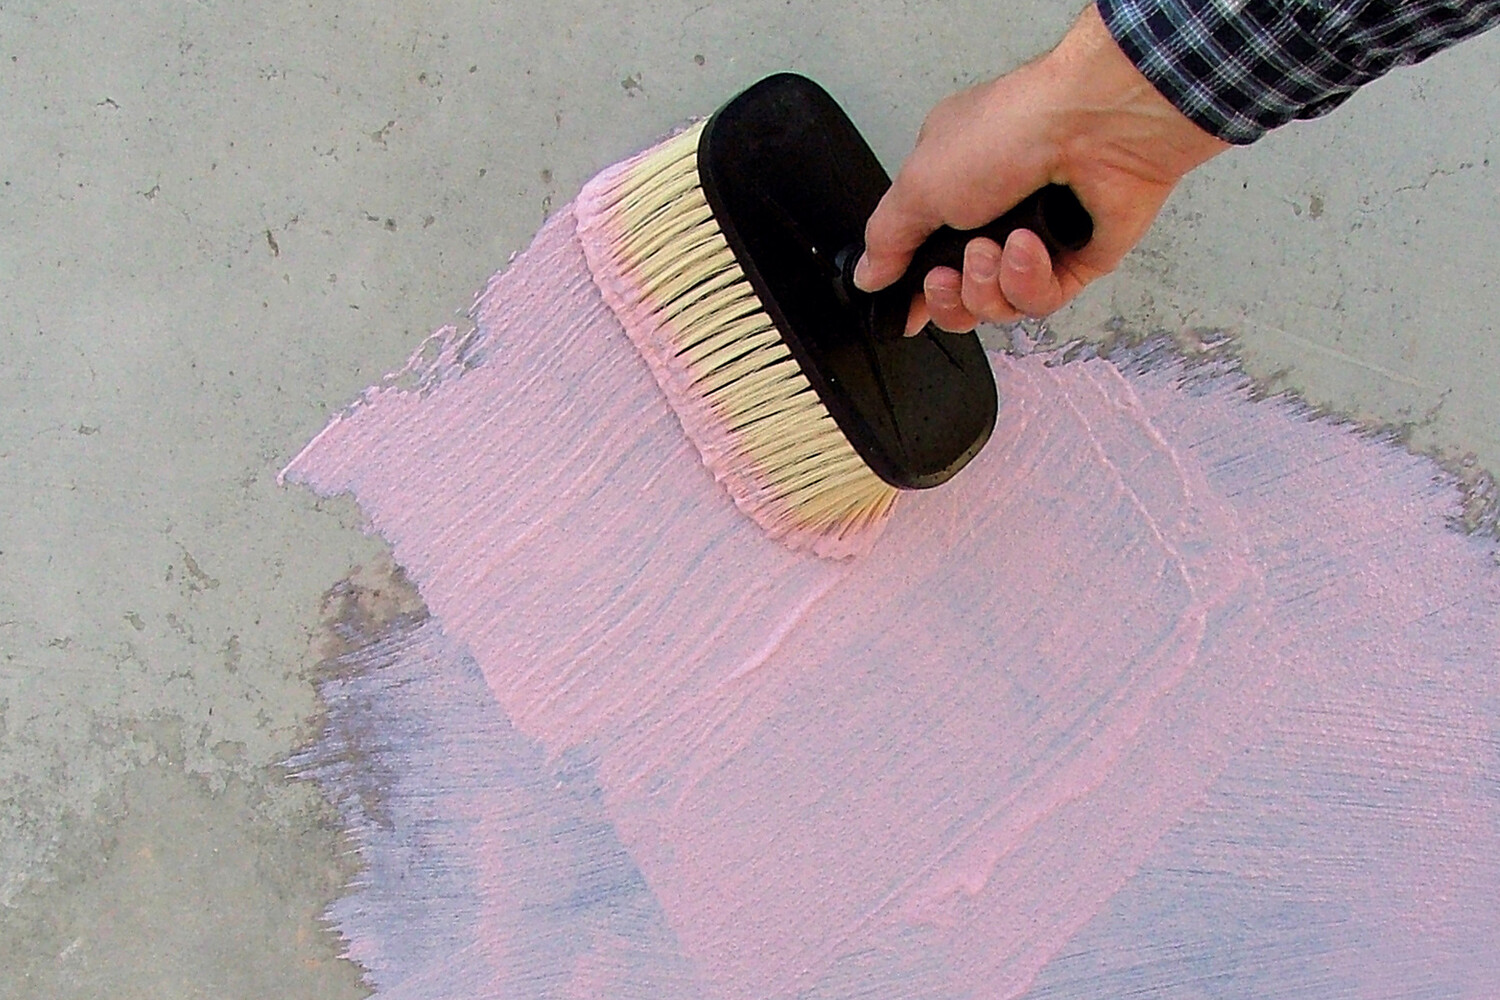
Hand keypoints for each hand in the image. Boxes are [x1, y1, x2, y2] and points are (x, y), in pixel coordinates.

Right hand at [853, 4, 1229, 332]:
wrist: (1091, 122)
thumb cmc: (1009, 130)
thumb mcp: (920, 184)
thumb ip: (888, 238)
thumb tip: (868, 273)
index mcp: (952, 191)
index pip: (924, 259)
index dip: (914, 293)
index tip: (906, 312)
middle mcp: (994, 218)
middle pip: (959, 297)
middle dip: (948, 296)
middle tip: (947, 274)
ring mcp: (1037, 242)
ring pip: (997, 306)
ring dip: (987, 284)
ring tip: (994, 247)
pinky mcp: (1076, 261)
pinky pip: (1039, 302)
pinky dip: (1028, 278)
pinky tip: (1031, 245)